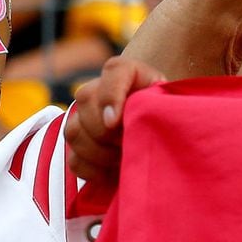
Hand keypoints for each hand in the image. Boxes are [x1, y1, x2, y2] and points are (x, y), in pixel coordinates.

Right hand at [65, 56, 164, 185]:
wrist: (153, 123)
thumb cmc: (163, 112)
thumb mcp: (168, 102)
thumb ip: (157, 105)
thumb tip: (131, 125)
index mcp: (125, 71)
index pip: (114, 71)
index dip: (110, 96)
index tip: (115, 122)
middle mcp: (97, 88)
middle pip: (86, 100)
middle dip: (106, 131)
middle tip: (127, 144)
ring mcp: (82, 115)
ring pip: (74, 131)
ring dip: (99, 152)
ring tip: (122, 158)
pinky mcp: (78, 143)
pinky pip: (74, 159)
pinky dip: (92, 170)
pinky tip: (111, 171)